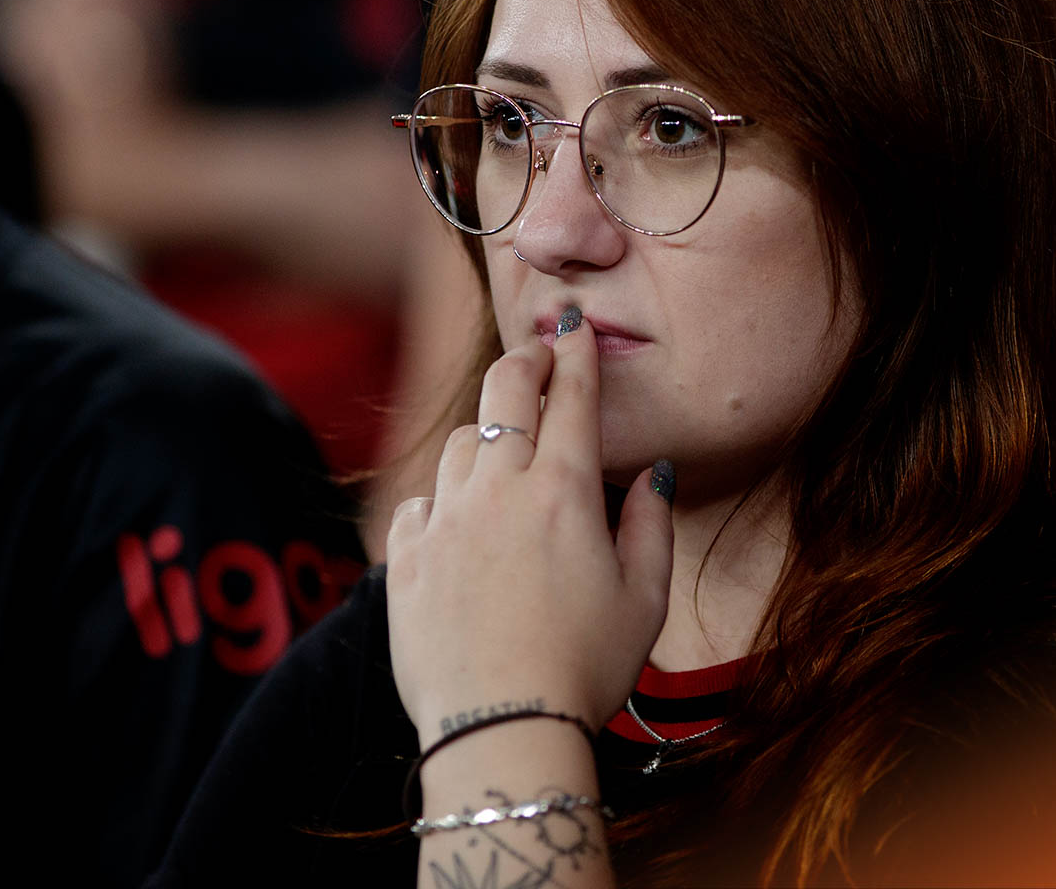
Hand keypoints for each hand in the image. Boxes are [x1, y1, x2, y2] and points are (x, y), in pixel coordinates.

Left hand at [384, 311, 673, 747]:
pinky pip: (419, 503)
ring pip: (457, 444)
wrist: (501, 729)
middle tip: (538, 356)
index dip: (576, 352)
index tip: (576, 326)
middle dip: (525, 360)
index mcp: (562, 491)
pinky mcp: (403, 559)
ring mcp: (443, 521)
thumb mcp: (645, 600)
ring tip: (502, 449)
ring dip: (484, 435)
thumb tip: (652, 473)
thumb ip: (651, 524)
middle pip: (502, 392)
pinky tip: (458, 520)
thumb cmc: (585, 669)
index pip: (571, 396)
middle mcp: (497, 490)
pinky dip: (441, 499)